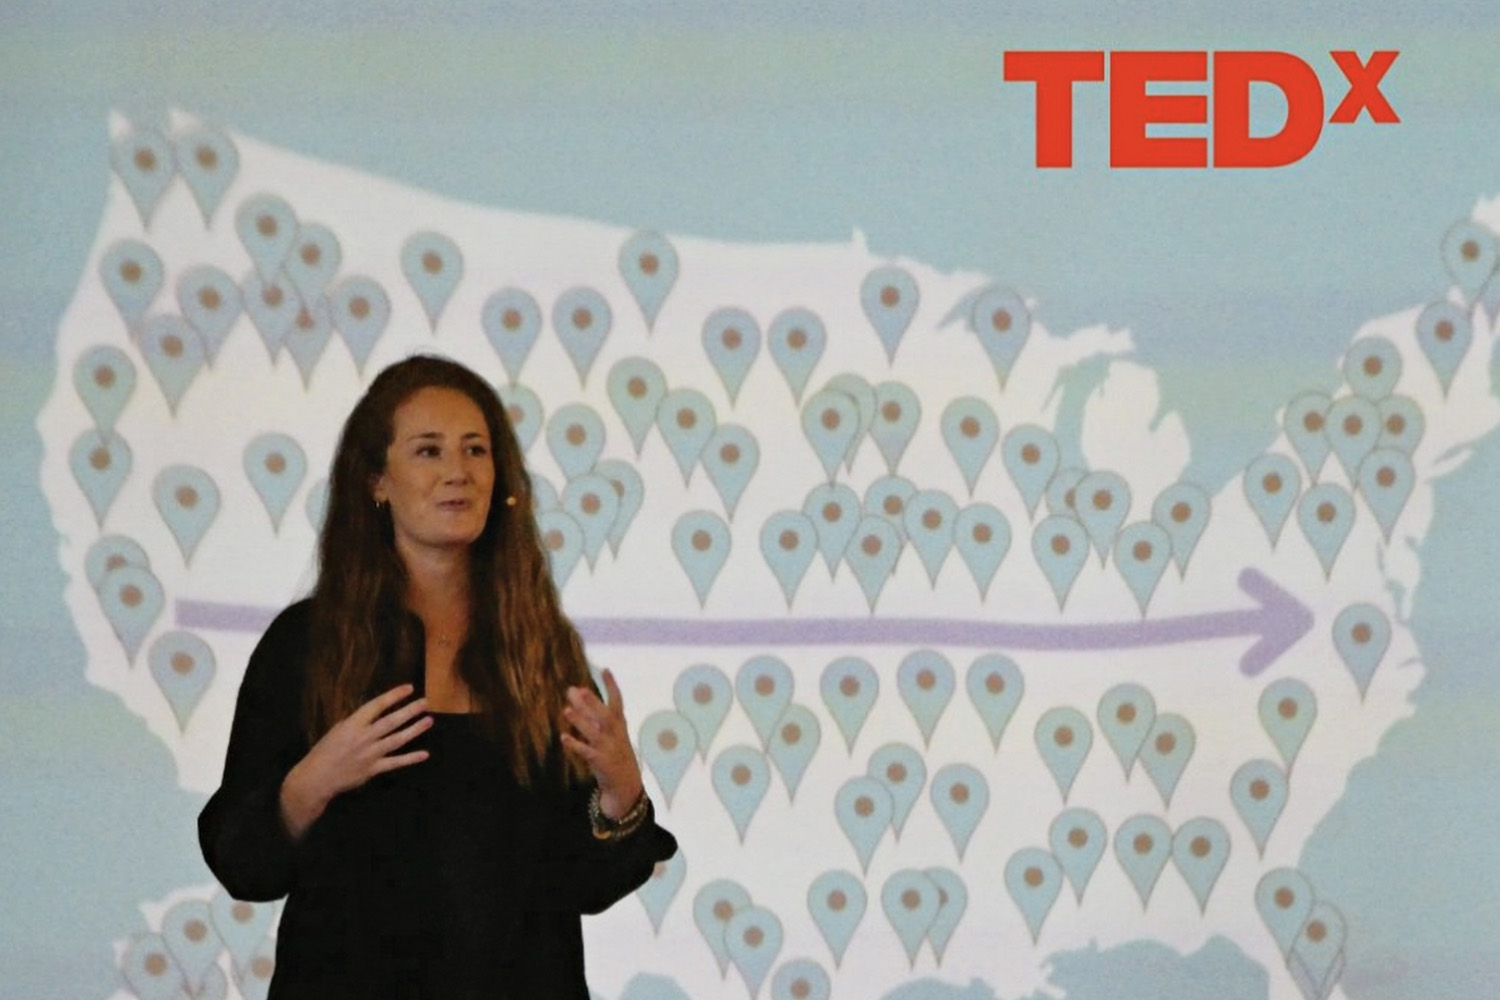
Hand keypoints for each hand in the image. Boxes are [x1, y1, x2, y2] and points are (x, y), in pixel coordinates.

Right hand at [279, 684, 430, 838]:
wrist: (317, 777)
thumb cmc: (325, 751)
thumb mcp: (337, 729)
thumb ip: (356, 721)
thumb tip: (373, 712)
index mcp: (353, 724)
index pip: (377, 705)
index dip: (394, 696)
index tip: (409, 688)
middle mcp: (364, 737)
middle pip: (391, 721)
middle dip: (410, 710)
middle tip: (426, 702)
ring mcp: (370, 754)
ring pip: (397, 740)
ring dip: (414, 730)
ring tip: (429, 720)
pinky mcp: (373, 769)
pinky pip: (395, 763)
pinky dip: (410, 758)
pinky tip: (424, 753)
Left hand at [560, 669, 643, 819]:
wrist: (626, 783)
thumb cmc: (614, 752)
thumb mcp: (608, 731)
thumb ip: (592, 713)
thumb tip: (576, 692)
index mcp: (619, 724)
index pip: (617, 702)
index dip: (611, 686)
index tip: (605, 670)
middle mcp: (615, 734)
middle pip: (605, 716)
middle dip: (592, 703)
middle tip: (578, 690)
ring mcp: (609, 748)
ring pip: (594, 733)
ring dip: (581, 722)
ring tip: (566, 711)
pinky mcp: (601, 762)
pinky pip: (587, 752)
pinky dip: (575, 745)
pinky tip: (564, 737)